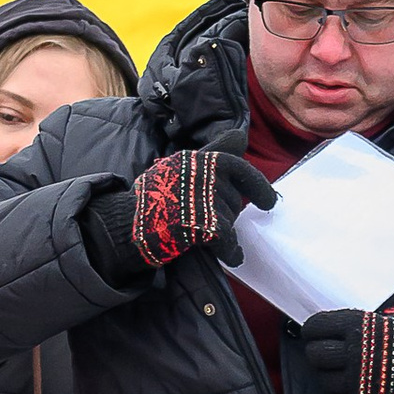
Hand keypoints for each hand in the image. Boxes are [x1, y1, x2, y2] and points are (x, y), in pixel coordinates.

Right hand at [80, 150, 276, 290]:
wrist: (125, 226)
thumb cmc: (148, 199)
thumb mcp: (176, 166)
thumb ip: (209, 154)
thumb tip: (240, 136)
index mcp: (200, 158)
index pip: (235, 159)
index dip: (255, 182)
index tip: (268, 199)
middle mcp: (208, 173)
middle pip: (234, 196)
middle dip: (226, 211)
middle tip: (207, 221)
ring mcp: (208, 198)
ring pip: (232, 217)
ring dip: (224, 231)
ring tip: (206, 238)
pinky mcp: (208, 224)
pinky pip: (229, 241)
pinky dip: (233, 252)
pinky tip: (234, 257)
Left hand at [299, 303, 393, 393]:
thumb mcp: (389, 319)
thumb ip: (360, 325)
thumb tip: (333, 329)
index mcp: (357, 328)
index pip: (315, 327)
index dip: (314, 330)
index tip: (317, 332)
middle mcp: (351, 355)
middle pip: (314, 354)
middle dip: (319, 351)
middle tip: (330, 350)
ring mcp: (352, 385)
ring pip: (323, 378)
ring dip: (332, 373)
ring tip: (351, 369)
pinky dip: (342, 392)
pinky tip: (359, 385)